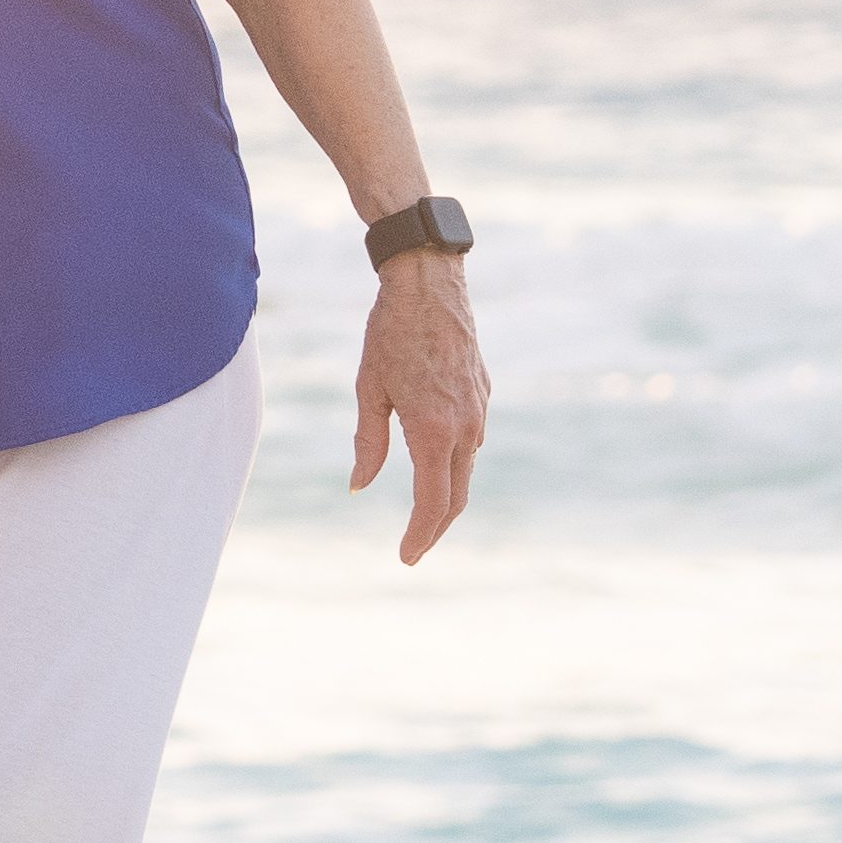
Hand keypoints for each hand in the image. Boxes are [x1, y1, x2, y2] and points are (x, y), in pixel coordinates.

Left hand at [352, 253, 486, 564]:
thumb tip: (359, 485)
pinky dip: (454, 465)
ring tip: (422, 516)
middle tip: (413, 549)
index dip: (420, 536)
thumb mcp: (369, 389)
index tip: (406, 557)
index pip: (432, 503)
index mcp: (433, 430)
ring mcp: (479, 411)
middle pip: (455, 497)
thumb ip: (368, 443)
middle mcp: (465, 427)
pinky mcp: (483, 396)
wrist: (430, 285)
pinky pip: (471, 443)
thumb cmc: (390, 334)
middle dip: (435, 528)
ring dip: (446, 497)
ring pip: (465, 470)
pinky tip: (436, 467)